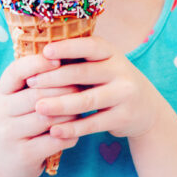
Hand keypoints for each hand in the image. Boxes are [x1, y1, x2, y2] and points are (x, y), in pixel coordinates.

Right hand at [0, 53, 81, 176]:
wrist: (7, 161)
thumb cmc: (23, 119)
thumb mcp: (21, 96)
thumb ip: (38, 78)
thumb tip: (69, 53)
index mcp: (1, 90)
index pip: (17, 71)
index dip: (38, 63)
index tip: (59, 58)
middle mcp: (0, 110)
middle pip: (37, 94)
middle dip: (64, 88)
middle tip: (85, 84)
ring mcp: (9, 134)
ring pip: (49, 118)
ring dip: (71, 112)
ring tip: (84, 107)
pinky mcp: (23, 154)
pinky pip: (55, 140)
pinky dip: (70, 134)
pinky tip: (77, 130)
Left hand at [28, 37, 162, 140]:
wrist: (146, 109)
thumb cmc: (110, 82)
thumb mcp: (102, 65)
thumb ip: (78, 61)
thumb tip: (37, 55)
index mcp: (111, 52)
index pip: (88, 46)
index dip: (67, 48)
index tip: (44, 52)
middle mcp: (121, 70)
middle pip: (83, 73)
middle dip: (54, 78)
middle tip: (31, 83)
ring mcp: (125, 94)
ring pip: (87, 100)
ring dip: (60, 104)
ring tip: (38, 108)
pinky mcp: (124, 117)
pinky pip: (94, 123)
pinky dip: (73, 128)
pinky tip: (54, 131)